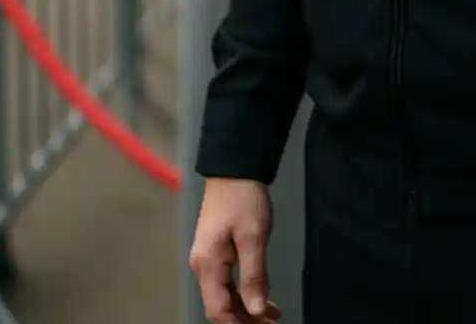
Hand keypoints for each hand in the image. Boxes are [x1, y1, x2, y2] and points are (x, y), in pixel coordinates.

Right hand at [189, 177, 280, 322]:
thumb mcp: (254, 236)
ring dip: (246, 306)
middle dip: (245, 319)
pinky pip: (226, 280)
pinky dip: (243, 291)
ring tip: (272, 313)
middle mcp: (202, 265)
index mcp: (208, 264)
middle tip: (272, 322)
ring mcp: (207, 257)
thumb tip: (256, 310)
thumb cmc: (243, 198)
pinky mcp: (215, 249)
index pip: (219, 310)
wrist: (234, 167)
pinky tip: (261, 294)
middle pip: (220, 306)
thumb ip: (254, 276)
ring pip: (224, 294)